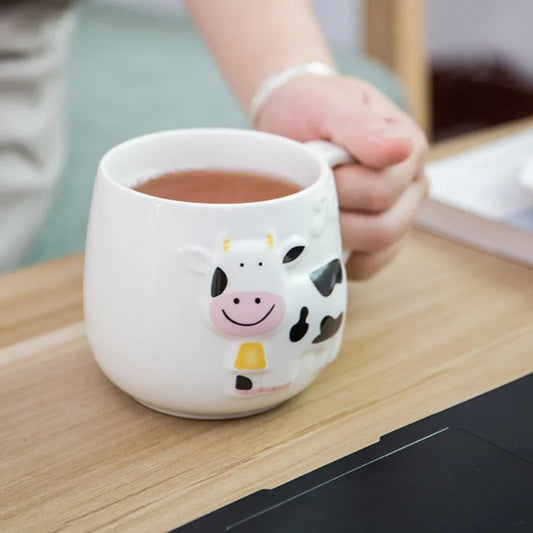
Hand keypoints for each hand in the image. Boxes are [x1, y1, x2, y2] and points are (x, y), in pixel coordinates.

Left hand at [254, 75, 428, 278]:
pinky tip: (320, 235)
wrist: (292, 119)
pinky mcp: (378, 241)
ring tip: (312, 209)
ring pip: (377, 250)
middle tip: (308, 192)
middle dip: (335, 214)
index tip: (315, 167)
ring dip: (336, 235)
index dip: (340, 188)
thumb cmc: (312, 109)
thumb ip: (362, 127)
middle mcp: (411, 187)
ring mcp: (398, 216)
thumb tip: (402, 151)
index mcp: (409, 150)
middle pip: (383, 228)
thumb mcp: (331, 105)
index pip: (382, 191)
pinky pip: (367, 266)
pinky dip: (340, 257)